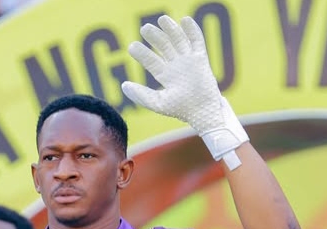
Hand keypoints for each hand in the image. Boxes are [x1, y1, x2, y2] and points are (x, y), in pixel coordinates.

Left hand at [122, 16, 247, 167]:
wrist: (203, 112)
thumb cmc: (181, 110)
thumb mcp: (158, 103)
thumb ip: (141, 95)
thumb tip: (123, 85)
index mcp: (165, 76)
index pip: (151, 61)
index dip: (142, 54)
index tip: (131, 47)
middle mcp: (176, 67)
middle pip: (164, 46)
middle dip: (155, 37)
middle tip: (145, 28)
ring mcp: (188, 61)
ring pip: (178, 40)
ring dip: (171, 29)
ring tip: (162, 19)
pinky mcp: (201, 59)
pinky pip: (197, 41)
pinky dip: (192, 31)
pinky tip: (185, 20)